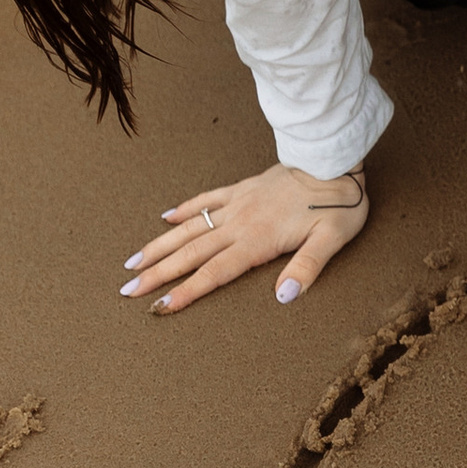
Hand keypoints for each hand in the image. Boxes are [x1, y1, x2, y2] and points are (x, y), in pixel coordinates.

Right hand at [122, 164, 370, 314]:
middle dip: (158, 273)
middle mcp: (240, 222)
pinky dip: (184, 209)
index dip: (187, 291)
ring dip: (159, 245)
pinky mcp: (242, 188)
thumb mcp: (332, 240)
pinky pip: (206, 199)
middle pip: (191, 252)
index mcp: (258, 239)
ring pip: (190, 227)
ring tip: (133, 261)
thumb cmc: (339, 204)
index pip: (215, 272)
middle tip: (127, 290)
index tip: (160, 307)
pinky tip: (165, 217)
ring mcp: (238, 203)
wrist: (335, 159)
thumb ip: (306, 268)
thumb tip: (283, 297)